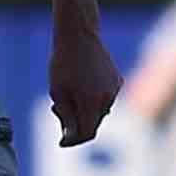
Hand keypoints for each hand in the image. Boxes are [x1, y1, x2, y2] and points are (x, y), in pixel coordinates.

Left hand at [48, 21, 122, 146]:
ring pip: (99, 112)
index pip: (87, 134)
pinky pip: (105, 98)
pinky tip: (80, 84)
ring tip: (67, 94)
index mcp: (91, 103)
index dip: (73, 140)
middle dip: (77, 124)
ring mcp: (115, 89)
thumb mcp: (58, 93)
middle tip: (57, 109)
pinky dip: (92, 99)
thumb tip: (69, 140)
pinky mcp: (117, 81)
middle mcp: (107, 98)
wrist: (78, 35)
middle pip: (94, 124)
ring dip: (84, 111)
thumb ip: (66, 118)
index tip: (61, 141)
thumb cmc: (62, 64)